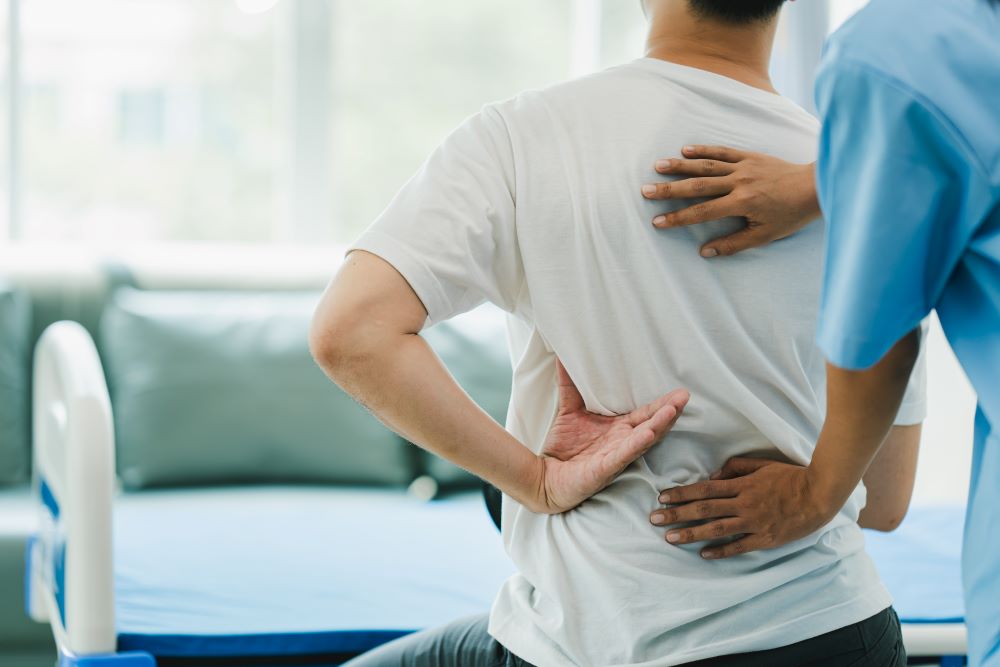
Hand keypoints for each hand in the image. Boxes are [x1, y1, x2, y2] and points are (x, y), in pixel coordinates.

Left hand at [536, 361, 688, 513]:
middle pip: (651, 425)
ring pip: (642, 440)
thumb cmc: (563, 446)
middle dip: (668, 412)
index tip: (680, 391)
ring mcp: (616, 456)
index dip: (661, 403)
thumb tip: (563, 358)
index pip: (645, 413)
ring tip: (672, 412)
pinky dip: (635, 445)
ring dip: (657, 426)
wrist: (546, 475)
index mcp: (618, 428)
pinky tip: (647, 434)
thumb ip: (569, 385)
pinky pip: (622, 456)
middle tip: (684, 397)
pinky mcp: (604, 469)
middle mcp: (622, 441)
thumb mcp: (568, 410)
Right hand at [641, 146, 819, 257]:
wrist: (815, 187)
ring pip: (706, 165)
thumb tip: (704, 252)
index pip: (702, 212)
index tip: (657, 222)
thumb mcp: (764, 236)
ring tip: (658, 166)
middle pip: (698, 185)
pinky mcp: (749, 156)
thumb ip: (733, 244)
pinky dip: (703, 149)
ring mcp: (743, 166)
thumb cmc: (791, 215)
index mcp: (741, 203)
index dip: (678, 218)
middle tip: (646, 190)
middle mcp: (739, 182)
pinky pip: (723, 151)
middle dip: (669, 189)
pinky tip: (685, 150)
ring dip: (680, 166)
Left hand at [648, 457, 837, 558]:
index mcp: (741, 485)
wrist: (819, 494)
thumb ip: (735, 468)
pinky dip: (721, 551)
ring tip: (670, 538)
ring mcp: (754, 523)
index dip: (682, 493)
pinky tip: (704, 554)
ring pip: (716, 529)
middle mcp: (744, 504)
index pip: (704, 489)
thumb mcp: (761, 464)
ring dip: (691, 534)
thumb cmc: (789, 476)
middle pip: (704, 509)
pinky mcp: (766, 538)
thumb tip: (711, 476)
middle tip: (654, 518)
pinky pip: (739, 546)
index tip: (662, 497)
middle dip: (676, 514)